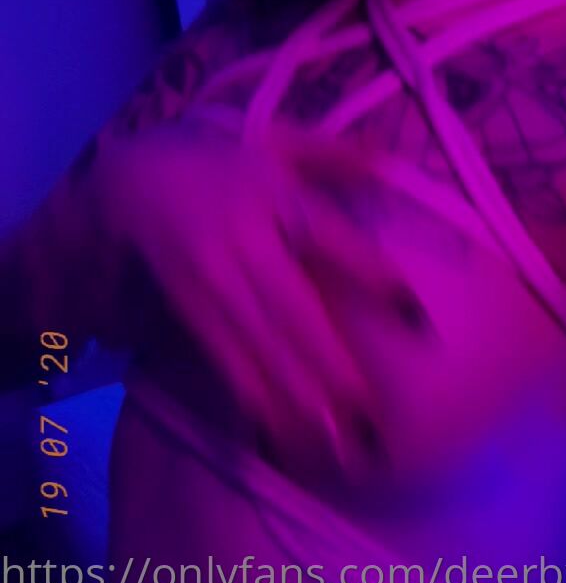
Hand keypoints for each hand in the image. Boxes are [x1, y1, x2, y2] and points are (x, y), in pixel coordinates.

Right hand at [91, 117, 403, 481]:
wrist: (133, 182)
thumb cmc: (222, 161)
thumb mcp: (275, 140)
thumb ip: (331, 153)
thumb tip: (388, 154)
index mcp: (270, 192)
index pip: (327, 237)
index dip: (369, 274)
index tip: (414, 316)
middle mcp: (241, 240)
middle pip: (292, 309)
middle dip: (332, 366)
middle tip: (372, 415)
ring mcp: (211, 279)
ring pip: (260, 344)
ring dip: (299, 396)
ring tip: (338, 442)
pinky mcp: (189, 308)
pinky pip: (226, 357)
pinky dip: (256, 397)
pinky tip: (285, 433)